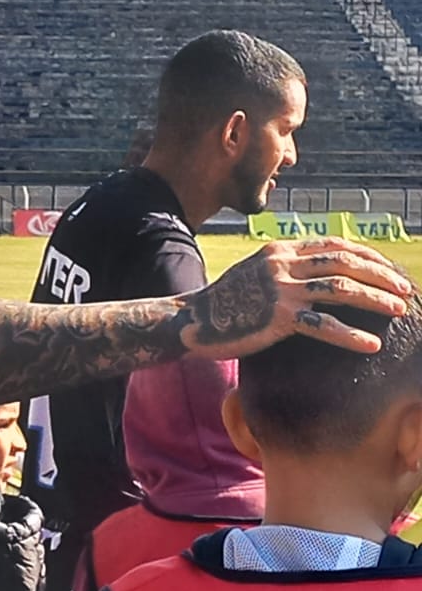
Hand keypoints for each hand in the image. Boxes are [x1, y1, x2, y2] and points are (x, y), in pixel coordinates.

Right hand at [184, 238, 412, 356]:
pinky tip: (371, 345)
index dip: (368, 256)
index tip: (390, 270)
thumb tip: (319, 274)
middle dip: (381, 275)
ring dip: (375, 299)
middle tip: (406, 290)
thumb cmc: (224, 303)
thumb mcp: (254, 274)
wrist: (190, 322)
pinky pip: (323, 326)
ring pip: (341, 289)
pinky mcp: (276, 317)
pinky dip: (350, 335)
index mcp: (279, 250)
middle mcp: (281, 264)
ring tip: (399, 310)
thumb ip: (284, 269)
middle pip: (345, 262)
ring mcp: (279, 289)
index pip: (335, 245)